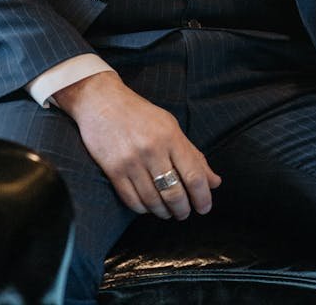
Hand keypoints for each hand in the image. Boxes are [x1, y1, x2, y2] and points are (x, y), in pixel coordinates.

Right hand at [54, 70, 220, 219]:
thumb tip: (214, 181)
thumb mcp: (170, 126)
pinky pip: (132, 201)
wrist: (101, 101)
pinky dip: (144, 209)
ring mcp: (131, 161)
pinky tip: (148, 206)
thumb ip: (192, 154)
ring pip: (153, 201)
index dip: (202, 197)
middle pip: (175, 194)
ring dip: (164, 212)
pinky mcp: (113, 170)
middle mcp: (152, 149)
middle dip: (183, 210)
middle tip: (185, 213)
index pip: (194, 175)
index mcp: (170, 136)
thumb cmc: (140, 113)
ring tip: (168, 212)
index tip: (204, 208)